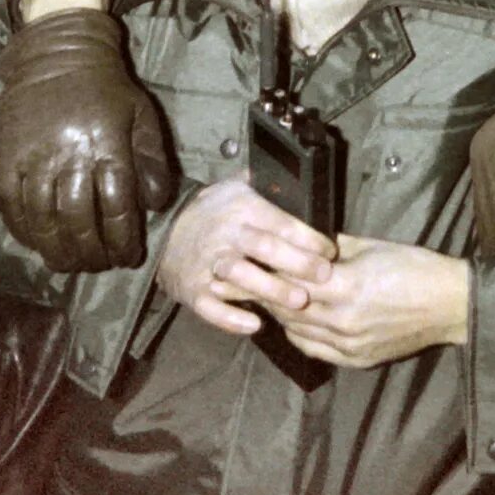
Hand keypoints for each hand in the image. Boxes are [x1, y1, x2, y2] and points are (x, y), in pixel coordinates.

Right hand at [0, 8, 177, 271]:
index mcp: (107, 143)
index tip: (129, 257)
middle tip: (99, 267)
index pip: (116, 206)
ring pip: (43, 220)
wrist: (56, 56)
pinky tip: (39, 244)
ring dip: (59, 251)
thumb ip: (153, 161)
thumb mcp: (143, 116)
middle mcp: (67, 153)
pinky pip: (12, 209)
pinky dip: (26, 233)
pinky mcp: (2, 161)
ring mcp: (30, 158)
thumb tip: (154, 206)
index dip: (124, 240)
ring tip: (70, 264)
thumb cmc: (107, 90)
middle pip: (78, 221)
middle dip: (92, 254)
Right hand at [155, 176, 338, 333]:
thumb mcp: (237, 186)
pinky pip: (211, 307)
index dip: (308, 237)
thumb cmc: (214, 211)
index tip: (330, 251)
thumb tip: (301, 169)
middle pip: (263, 247)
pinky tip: (254, 325)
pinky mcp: (193, 290)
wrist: (163, 232)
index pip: (280, 221)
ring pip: (239, 276)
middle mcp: (226, 234)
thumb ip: (266, 182)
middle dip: (296, 261)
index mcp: (242, 207)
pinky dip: (230, 318)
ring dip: (269, 288)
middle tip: (324, 276)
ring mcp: (208, 263)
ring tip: (298, 302)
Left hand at [273, 234, 470, 368]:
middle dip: (267, 292)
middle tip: (250, 278)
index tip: (254, 259)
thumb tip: (304, 242)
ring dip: (281, 315)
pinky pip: (314, 350)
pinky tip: (295, 322)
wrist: (451, 304)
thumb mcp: (372, 246)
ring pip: (296, 332)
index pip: (290, 280)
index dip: (269, 269)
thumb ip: (333, 247)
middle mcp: (342, 321)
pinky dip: (299, 335)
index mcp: (346, 287)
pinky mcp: (356, 361)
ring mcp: (348, 346)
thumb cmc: (415, 267)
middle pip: (288, 309)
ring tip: (269, 298)